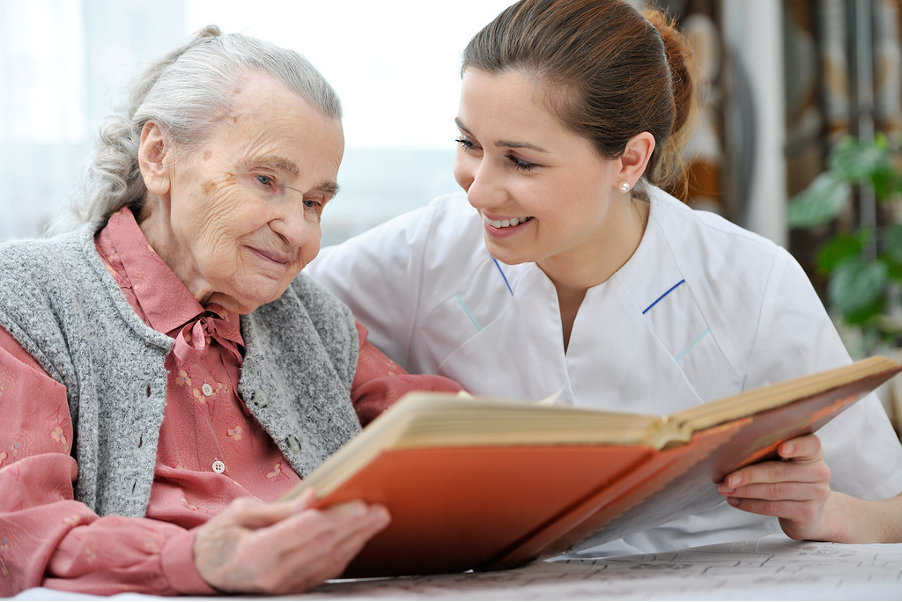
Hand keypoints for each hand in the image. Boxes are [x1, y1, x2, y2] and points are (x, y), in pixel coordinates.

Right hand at [193, 489, 389, 593]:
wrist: (203, 572)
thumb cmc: (220, 537)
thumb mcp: (241, 513)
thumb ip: (281, 510)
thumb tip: (313, 497)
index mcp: (256, 552)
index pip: (305, 532)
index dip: (335, 518)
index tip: (360, 504)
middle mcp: (273, 575)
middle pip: (324, 546)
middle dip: (356, 527)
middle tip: (380, 509)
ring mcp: (284, 587)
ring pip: (330, 561)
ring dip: (357, 539)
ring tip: (378, 519)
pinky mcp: (292, 590)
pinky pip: (325, 571)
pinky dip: (345, 553)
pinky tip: (359, 537)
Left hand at [717, 433, 836, 540]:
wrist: (810, 513)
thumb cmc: (790, 481)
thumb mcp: (785, 464)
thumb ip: (768, 455)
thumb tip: (731, 455)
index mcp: (813, 453)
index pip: (810, 445)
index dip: (796, 446)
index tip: (781, 449)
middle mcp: (819, 472)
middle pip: (779, 472)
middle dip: (749, 475)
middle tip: (727, 479)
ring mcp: (816, 494)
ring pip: (774, 491)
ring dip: (745, 491)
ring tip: (726, 490)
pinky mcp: (807, 513)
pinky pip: (774, 507)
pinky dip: (750, 504)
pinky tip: (735, 501)